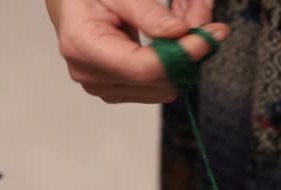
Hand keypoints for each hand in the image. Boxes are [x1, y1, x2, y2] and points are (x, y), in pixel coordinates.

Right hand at [45, 0, 228, 103]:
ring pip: (158, 90)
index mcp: (84, 45)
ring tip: (186, 32)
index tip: (209, 36)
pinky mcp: (110, 90)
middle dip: (186, 56)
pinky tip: (171, 47)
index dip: (182, 55)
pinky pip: (151, 90)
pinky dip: (169, 70)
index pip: (143, 68)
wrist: (71, 7)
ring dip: (180, 64)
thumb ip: (150, 13)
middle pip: (154, 83)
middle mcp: (88, 74)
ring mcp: (98, 86)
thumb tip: (179, 32)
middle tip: (206, 27)